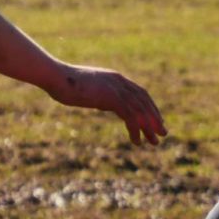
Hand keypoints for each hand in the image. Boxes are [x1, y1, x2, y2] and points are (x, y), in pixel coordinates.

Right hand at [45, 65, 168, 144]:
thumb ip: (102, 95)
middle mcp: (119, 82)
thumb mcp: (90, 89)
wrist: (55, 76)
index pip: (140, 93)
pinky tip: (137, 141)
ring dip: (149, 128)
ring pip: (140, 110)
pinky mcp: (111, 97)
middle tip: (163, 134)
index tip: (156, 120)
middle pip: (145, 102)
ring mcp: (116, 88)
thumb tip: (107, 104)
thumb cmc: (66, 83)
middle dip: (155, 119)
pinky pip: (130, 116)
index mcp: (116, 78)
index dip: (150, 107)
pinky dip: (136, 130)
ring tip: (154, 142)